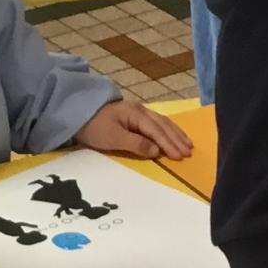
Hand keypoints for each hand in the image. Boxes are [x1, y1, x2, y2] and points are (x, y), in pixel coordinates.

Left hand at [76, 99, 194, 161]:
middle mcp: (140, 111)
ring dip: (176, 134)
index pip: (157, 131)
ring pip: (162, 123)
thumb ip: (136, 144)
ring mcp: (138, 112)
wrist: (78, 113)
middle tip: (189, 152)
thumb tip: (156, 151)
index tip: (180, 156)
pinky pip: (157, 123)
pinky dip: (168, 130)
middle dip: (177, 139)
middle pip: (163, 125)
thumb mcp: (113, 138)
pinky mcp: (135, 116)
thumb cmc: (95, 127)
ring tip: (188, 144)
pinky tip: (173, 134)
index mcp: (136, 115)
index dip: (169, 144)